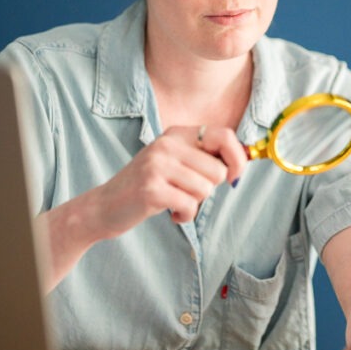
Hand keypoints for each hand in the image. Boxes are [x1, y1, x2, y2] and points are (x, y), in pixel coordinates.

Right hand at [96, 124, 247, 230]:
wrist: (105, 206)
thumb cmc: (149, 186)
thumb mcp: (174, 162)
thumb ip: (203, 157)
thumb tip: (245, 159)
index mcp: (176, 133)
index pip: (225, 135)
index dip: (238, 158)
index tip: (235, 176)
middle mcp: (167, 144)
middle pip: (218, 170)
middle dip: (209, 188)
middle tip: (188, 192)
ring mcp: (157, 165)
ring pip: (205, 189)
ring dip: (194, 204)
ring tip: (174, 201)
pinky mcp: (151, 189)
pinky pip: (189, 206)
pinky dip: (184, 216)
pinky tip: (169, 212)